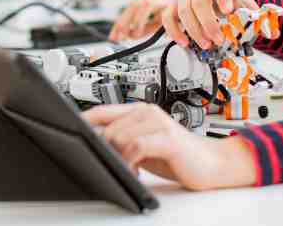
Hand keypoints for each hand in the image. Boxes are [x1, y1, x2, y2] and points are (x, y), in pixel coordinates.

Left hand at [82, 103, 258, 190]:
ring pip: (119, 137)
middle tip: (118, 166)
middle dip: (107, 150)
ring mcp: (158, 123)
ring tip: (131, 171)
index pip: (102, 110)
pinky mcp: (167, 138)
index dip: (83, 121)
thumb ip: (123, 140)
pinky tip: (137, 172)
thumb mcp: (145, 146)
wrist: (212, 164)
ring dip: (120, 159)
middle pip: (108, 128)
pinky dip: (131, 162)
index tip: (70, 131)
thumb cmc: (179, 156)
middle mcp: (147, 112)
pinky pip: (136, 147)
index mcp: (140, 111)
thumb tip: (94, 145)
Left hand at [109, 0, 173, 40]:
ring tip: (138, 34)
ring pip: (146, 6)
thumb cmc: (176, 14)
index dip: (119, 24)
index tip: (113, 36)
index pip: (128, 11)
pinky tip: (157, 34)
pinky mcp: (175, 4)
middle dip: (124, 22)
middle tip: (121, 36)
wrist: (194, 9)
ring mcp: (164, 0)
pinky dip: (161, 26)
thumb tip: (130, 35)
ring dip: (139, 22)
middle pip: (134, 5)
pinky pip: (165, 16)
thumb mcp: (156, 23)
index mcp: (146, 2)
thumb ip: (144, 28)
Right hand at [162, 0, 257, 48]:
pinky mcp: (175, 4)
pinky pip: (169, 16)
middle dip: (208, 23)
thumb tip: (273, 33)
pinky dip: (175, 31)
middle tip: (218, 39)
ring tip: (205, 44)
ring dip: (194, 30)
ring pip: (183, 10)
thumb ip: (256, 15)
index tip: (229, 10)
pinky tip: (184, 42)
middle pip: (199, 1)